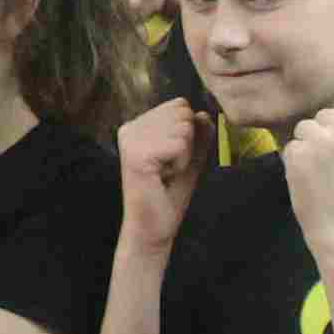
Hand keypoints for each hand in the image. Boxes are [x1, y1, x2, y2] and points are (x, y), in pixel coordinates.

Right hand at [117, 97, 202, 251]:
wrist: (153, 228)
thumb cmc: (168, 195)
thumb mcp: (190, 159)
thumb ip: (198, 136)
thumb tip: (203, 114)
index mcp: (137, 125)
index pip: (179, 105)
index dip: (187, 133)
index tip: (171, 158)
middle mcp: (130, 127)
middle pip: (183, 113)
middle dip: (187, 143)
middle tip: (169, 168)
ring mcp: (131, 139)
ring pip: (183, 127)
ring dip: (184, 155)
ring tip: (166, 173)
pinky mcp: (137, 154)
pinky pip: (180, 144)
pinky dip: (182, 163)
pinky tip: (164, 177)